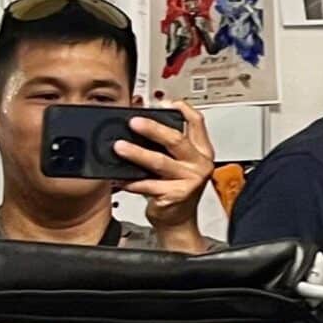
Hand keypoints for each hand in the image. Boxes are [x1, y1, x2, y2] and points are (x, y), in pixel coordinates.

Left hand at [116, 97, 216, 234]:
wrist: (178, 220)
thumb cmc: (176, 189)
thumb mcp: (179, 163)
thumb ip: (168, 145)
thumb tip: (141, 124)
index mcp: (203, 151)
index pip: (197, 122)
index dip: (182, 109)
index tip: (164, 102)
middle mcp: (199, 163)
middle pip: (177, 139)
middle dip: (153, 129)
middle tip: (134, 122)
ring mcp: (189, 180)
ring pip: (160, 162)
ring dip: (137, 154)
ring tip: (120, 148)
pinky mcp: (176, 195)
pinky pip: (148, 185)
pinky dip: (131, 181)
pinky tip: (120, 177)